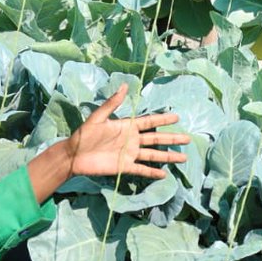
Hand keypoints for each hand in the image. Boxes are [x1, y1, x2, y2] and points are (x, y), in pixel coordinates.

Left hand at [65, 83, 191, 177]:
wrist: (74, 155)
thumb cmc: (84, 135)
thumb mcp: (97, 118)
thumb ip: (112, 104)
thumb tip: (125, 86)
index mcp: (127, 126)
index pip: (149, 122)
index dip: (162, 119)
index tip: (176, 116)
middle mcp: (132, 140)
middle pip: (156, 139)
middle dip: (172, 138)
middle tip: (187, 139)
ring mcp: (129, 155)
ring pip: (153, 155)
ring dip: (167, 156)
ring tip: (183, 157)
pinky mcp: (124, 167)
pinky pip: (141, 170)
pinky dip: (152, 172)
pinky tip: (164, 174)